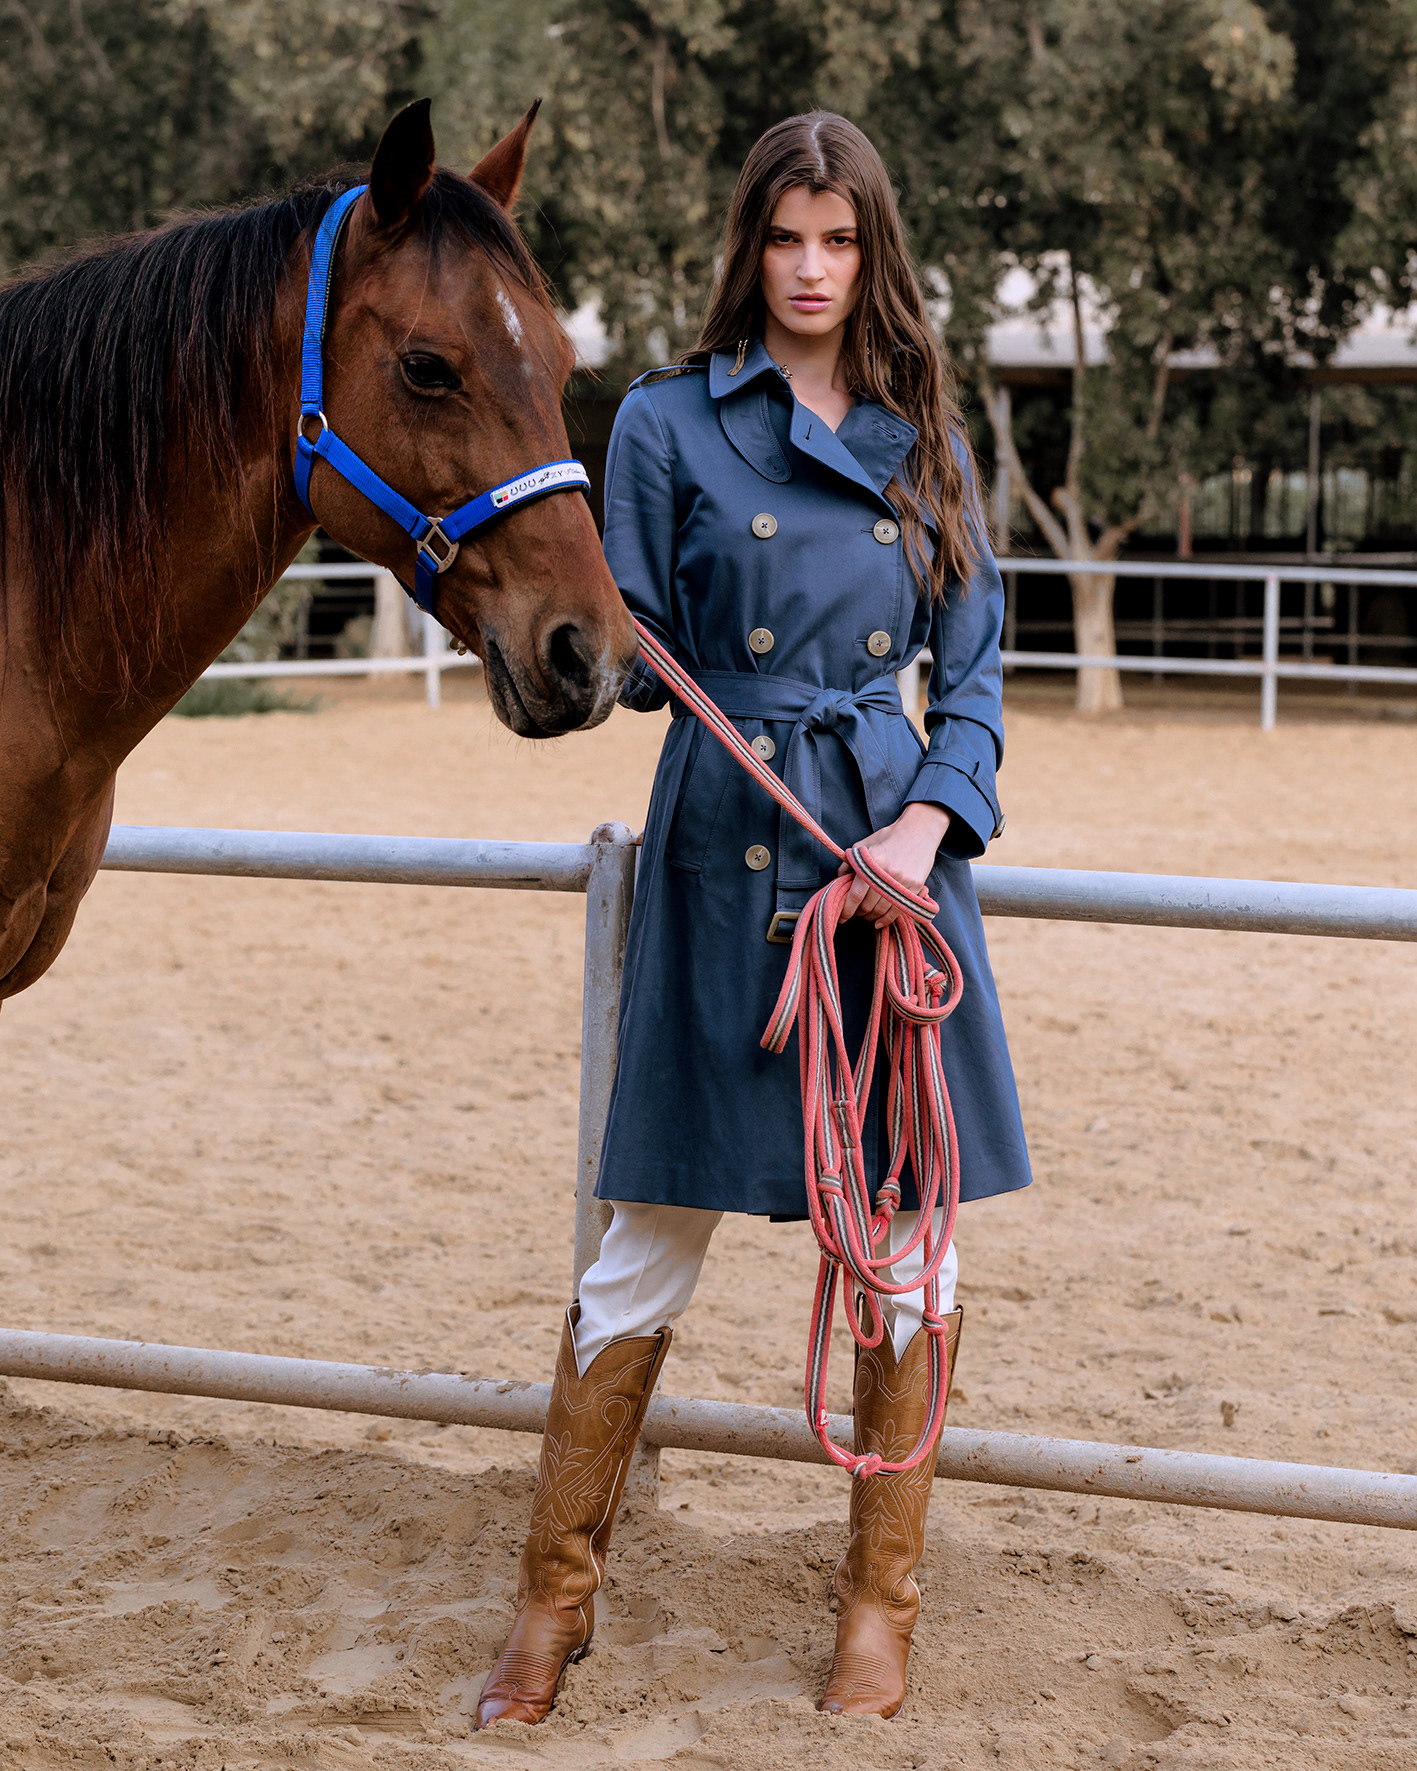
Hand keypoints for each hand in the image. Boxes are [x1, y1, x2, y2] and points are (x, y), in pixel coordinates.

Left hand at [837, 803, 950, 925]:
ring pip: (882, 910)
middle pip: (868, 905)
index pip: (855, 895)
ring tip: (868, 916)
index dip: (847, 910)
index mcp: (870, 863)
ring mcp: (902, 882)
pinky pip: (898, 910)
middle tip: (856, 913)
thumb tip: (838, 881)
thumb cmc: (888, 838)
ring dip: (872, 917)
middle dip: (859, 913)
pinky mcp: (915, 887)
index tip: (842, 917)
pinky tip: (880, 922)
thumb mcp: (863, 845)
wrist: (918, 831)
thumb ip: (849, 864)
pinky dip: (887, 920)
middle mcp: (885, 874)